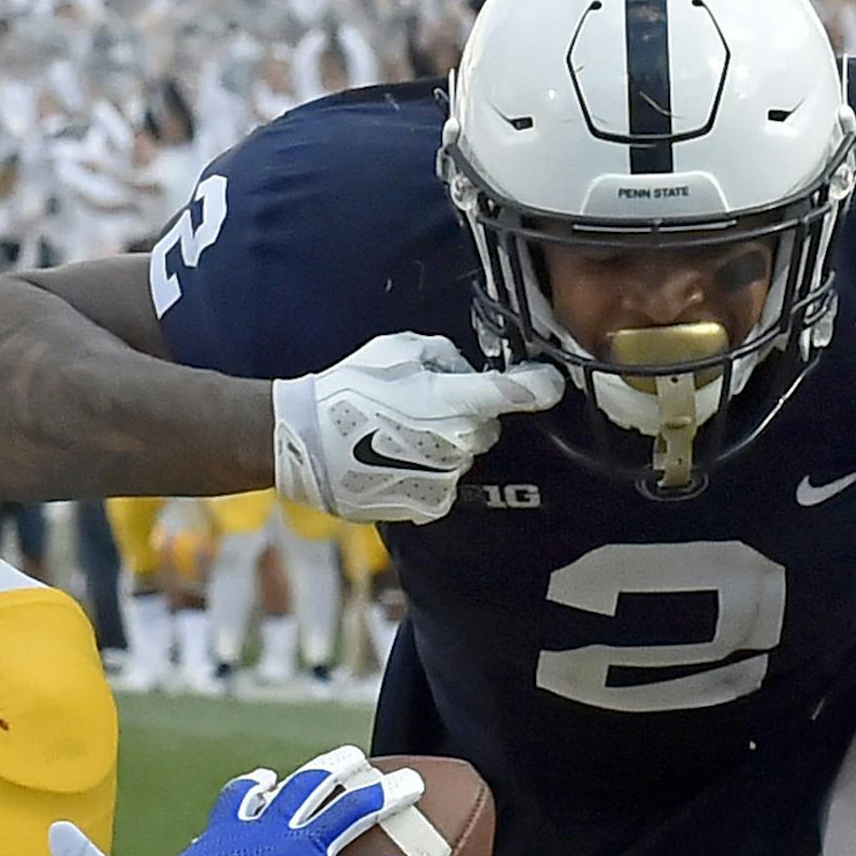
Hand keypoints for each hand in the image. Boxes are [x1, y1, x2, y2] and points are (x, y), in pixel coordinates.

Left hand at [133, 747, 459, 855]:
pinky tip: (268, 780)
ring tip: (353, 758)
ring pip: (306, 788)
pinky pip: (245, 797)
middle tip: (412, 785)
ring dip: (332, 770)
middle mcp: (297, 849)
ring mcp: (260, 831)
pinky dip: (258, 787)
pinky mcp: (224, 827)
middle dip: (388, 797)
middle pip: (353, 812)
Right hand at [271, 332, 562, 522]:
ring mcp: (445, 479)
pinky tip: (393, 461)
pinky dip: (428, 473)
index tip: (550, 384)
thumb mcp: (397, 351)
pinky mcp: (427, 505)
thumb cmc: (349, 388)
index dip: (538, 386)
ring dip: (443, 446)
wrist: (305, 443)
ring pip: (462, 458)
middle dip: (467, 418)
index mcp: (455, 400)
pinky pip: (442, 483)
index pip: (514, 394)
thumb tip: (461, 371)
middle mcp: (459, 443)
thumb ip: (441, 358)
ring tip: (398, 436)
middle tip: (424, 407)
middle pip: (485, 429)